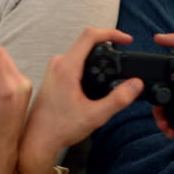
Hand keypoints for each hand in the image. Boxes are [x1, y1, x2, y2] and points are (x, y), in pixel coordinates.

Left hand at [19, 28, 143, 173]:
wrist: (38, 140)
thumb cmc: (60, 128)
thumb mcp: (96, 115)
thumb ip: (119, 99)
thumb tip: (136, 84)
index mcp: (66, 68)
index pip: (90, 36)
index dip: (112, 33)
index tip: (126, 40)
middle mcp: (58, 64)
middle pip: (86, 42)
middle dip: (107, 46)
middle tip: (122, 57)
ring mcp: (54, 69)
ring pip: (80, 52)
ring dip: (97, 57)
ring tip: (112, 70)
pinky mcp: (53, 76)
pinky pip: (74, 61)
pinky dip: (88, 65)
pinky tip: (96, 80)